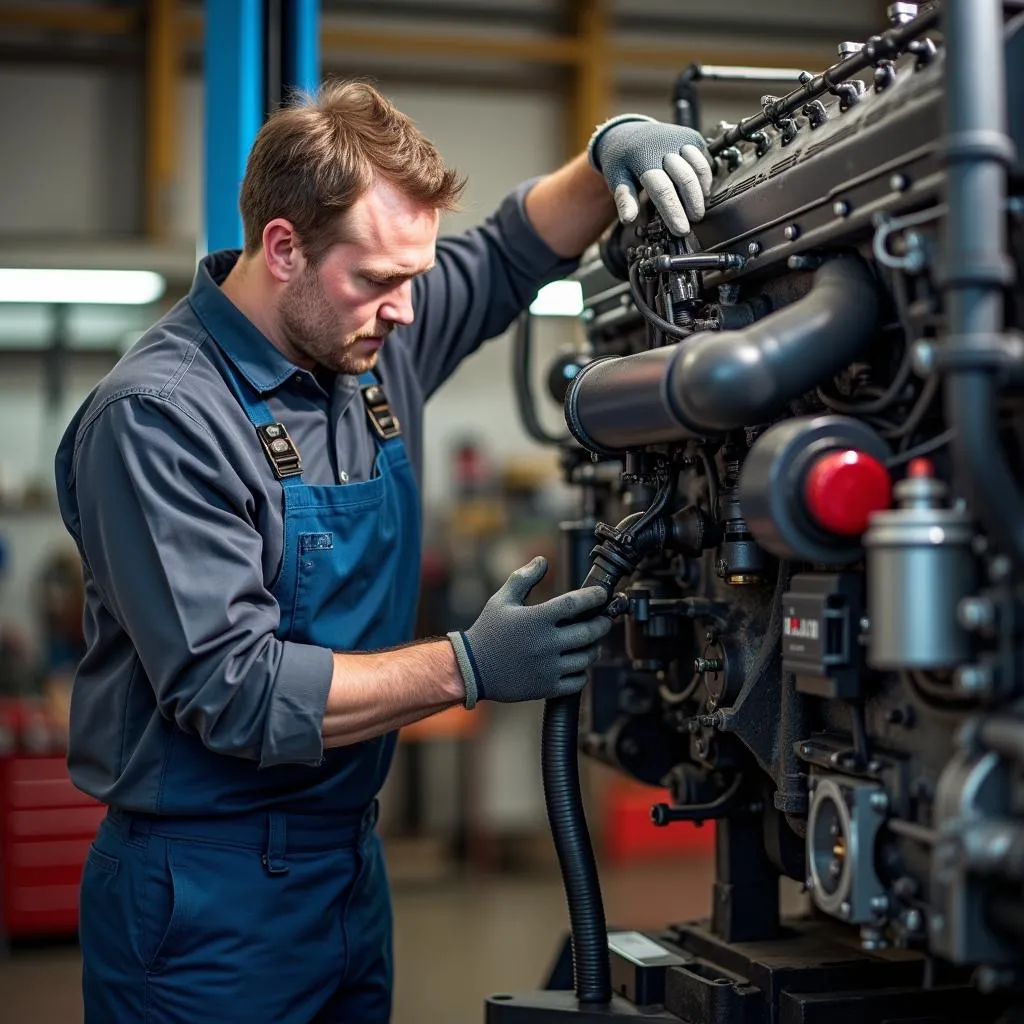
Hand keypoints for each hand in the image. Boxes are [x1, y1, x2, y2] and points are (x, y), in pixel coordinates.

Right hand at [448, 556, 611, 706]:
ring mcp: (548, 667)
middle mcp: (545, 643)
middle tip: (605, 618)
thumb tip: (543, 560)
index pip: (574, 604)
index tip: (602, 594)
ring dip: (594, 647)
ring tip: (592, 641)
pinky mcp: (547, 687)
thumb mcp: (501, 600)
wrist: (472, 669)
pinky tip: (578, 663)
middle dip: (602, 623)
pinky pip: (578, 680)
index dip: (593, 597)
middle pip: (589, 632)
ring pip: (587, 657)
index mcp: (536, 619)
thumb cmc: (488, 631)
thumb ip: (523, 578)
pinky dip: (583, 671)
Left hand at [588, 114, 712, 235]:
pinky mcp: (691, 137)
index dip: (673, 211)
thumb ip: (625, 199)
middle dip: (693, 204)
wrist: (628, 132)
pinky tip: (701, 191)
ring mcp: (680, 139)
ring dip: (702, 192)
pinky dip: (705, 178)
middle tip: (694, 221)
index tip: (681, 230)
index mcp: (643, 158)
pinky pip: (704, 160)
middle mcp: (664, 146)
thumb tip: (628, 219)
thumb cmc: (622, 160)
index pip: (662, 190)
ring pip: (699, 168)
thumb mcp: (617, 178)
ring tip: (698, 209)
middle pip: (685, 179)